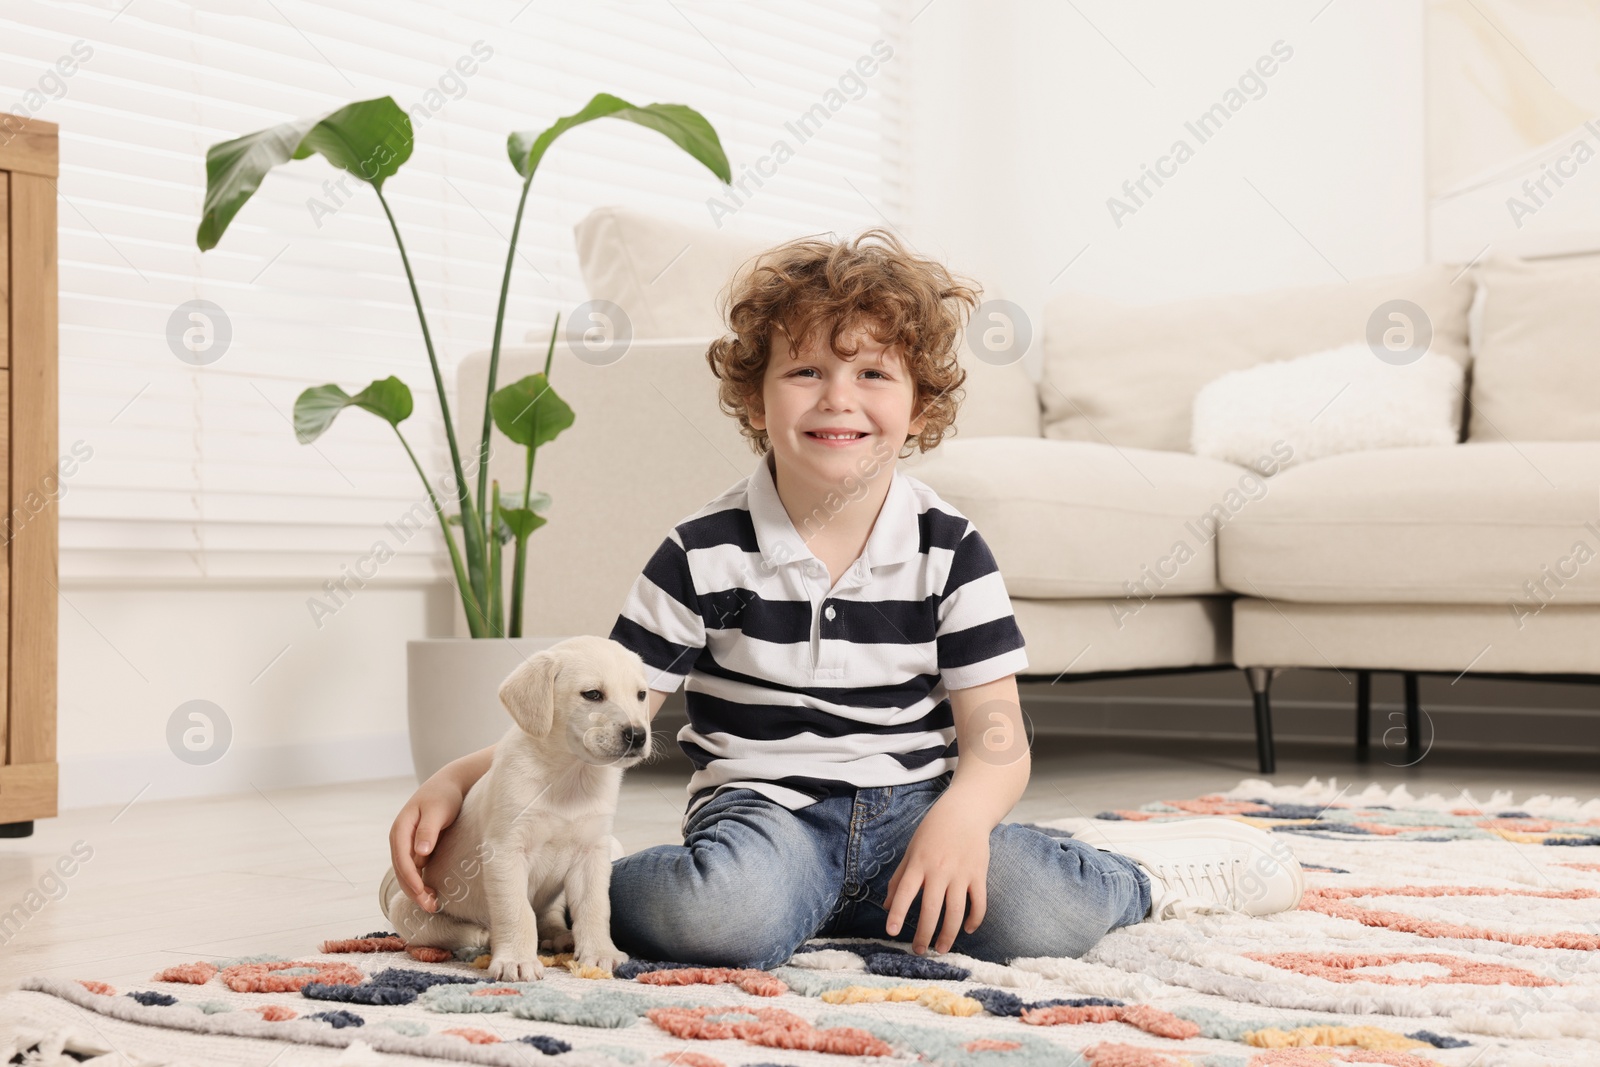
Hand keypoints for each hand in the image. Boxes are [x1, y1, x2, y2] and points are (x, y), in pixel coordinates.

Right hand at [388, 775, 465, 913]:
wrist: (448, 785)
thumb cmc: (443, 795)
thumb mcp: (437, 810)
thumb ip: (428, 830)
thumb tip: (420, 853)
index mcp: (401, 829)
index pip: (401, 858)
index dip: (410, 877)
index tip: (422, 891)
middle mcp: (399, 839)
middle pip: (401, 870)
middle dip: (413, 890)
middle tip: (430, 906)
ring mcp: (406, 845)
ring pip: (407, 873)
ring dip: (416, 890)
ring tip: (431, 905)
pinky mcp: (416, 849)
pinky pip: (415, 870)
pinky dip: (420, 883)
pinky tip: (431, 894)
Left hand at [882, 799, 989, 954]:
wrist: (965, 812)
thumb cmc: (933, 831)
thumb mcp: (911, 851)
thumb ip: (899, 879)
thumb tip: (886, 906)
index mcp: (919, 863)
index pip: (905, 892)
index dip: (897, 913)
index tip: (891, 932)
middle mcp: (939, 870)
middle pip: (931, 909)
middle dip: (924, 934)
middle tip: (919, 950)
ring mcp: (961, 873)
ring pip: (956, 911)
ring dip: (949, 934)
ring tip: (941, 949)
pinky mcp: (979, 874)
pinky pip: (979, 903)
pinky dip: (974, 919)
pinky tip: (966, 929)